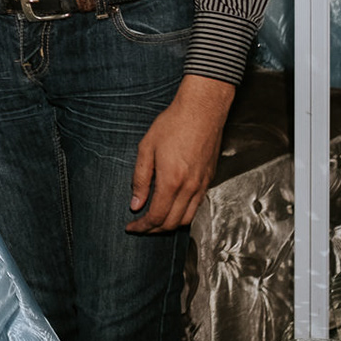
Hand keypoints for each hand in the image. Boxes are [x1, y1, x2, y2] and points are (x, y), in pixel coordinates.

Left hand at [127, 75, 233, 232]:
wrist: (202, 110)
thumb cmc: (173, 124)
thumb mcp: (146, 148)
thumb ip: (140, 179)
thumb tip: (136, 203)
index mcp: (171, 181)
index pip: (156, 217)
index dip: (142, 227)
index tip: (131, 227)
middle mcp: (189, 188)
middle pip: (172, 223)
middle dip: (154, 230)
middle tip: (141, 227)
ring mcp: (202, 185)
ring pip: (187, 219)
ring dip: (170, 225)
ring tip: (155, 221)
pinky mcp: (209, 180)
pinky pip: (197, 206)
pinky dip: (183, 214)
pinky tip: (173, 207)